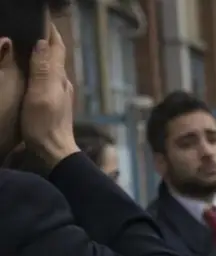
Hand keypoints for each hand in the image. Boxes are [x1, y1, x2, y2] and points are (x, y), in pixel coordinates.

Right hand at [20, 23, 78, 168]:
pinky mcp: (54, 103)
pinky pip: (47, 79)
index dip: (50, 31)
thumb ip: (42, 70)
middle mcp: (62, 82)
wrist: (54, 151)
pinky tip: (30, 71)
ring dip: (42, 54)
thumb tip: (43, 43)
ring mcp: (59, 93)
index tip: (41, 18)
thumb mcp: (40, 95)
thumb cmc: (45, 125)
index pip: (57, 47)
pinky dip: (40, 69)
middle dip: (45, 40)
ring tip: (28, 45)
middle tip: (30, 28)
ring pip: (51, 66)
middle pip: (55, 55)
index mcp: (59, 77)